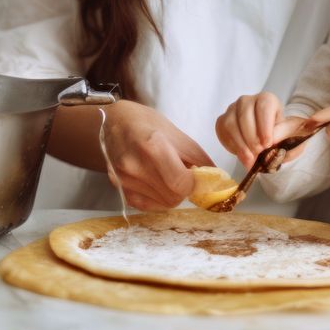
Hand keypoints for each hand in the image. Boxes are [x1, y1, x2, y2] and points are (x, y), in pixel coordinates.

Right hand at [100, 101, 214, 210]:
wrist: (112, 123)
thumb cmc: (147, 123)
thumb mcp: (177, 134)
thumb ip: (198, 159)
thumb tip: (217, 180)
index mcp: (153, 147)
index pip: (180, 183)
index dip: (194, 184)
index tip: (196, 176)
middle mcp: (135, 166)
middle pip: (173, 197)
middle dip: (184, 190)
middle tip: (183, 175)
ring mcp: (125, 180)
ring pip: (162, 204)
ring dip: (172, 194)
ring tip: (166, 174)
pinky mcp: (120, 189)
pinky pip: (148, 206)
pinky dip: (158, 198)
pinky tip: (156, 182)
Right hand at [215, 92, 307, 169]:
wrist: (269, 141)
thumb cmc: (281, 135)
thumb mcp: (291, 134)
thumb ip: (284, 132)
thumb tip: (274, 138)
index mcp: (267, 99)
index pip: (264, 107)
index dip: (265, 126)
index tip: (267, 144)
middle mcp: (248, 101)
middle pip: (245, 115)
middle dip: (251, 138)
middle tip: (258, 153)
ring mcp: (232, 109)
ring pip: (231, 123)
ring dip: (240, 144)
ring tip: (250, 159)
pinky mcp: (222, 120)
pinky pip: (223, 131)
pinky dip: (232, 145)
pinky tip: (242, 154)